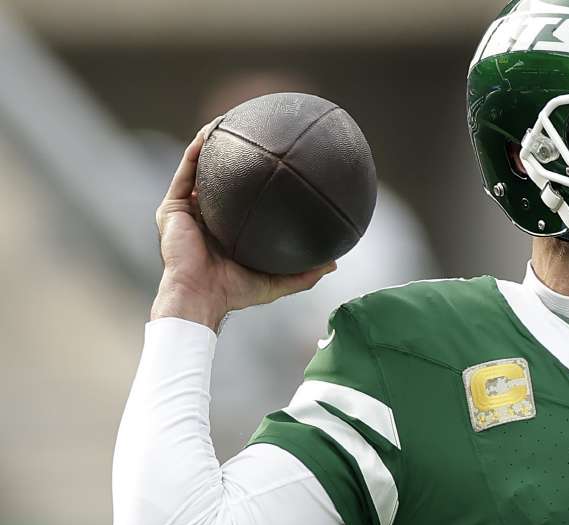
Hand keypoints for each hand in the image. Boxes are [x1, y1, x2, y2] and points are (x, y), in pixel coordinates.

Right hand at [151, 117, 335, 330]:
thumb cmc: (235, 292)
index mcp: (225, 230)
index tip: (272, 160)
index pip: (240, 198)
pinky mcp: (171, 208)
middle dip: (231, 154)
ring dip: (210, 143)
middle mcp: (205, 216)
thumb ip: (304, 274)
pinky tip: (208, 134)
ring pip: (198, 169)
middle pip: (218, 179)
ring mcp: (187, 211)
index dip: (252, 179)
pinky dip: (195, 152)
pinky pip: (185, 173)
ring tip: (226, 121)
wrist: (200, 297)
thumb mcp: (277, 281)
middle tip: (252, 133)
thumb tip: (335, 264)